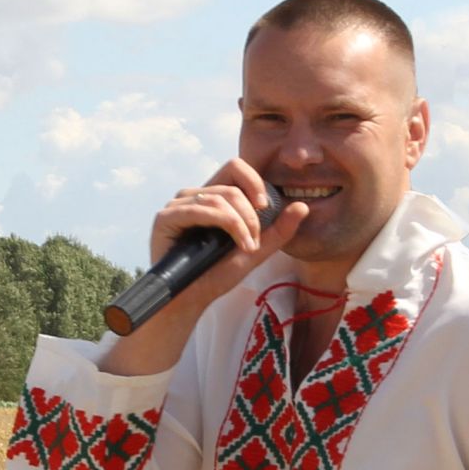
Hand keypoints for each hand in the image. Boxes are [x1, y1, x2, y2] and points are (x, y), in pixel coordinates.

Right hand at [102, 159, 306, 375]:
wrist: (192, 301)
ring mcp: (177, 205)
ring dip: (242, 223)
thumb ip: (278, 230)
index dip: (254, 181)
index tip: (265, 207)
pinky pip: (201, 209)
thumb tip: (303, 205)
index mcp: (211, 198)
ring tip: (247, 248)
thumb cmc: (217, 275)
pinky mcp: (165, 218)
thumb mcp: (255, 251)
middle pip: (232, 183)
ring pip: (219, 197)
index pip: (235, 168)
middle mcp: (193, 196)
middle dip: (252, 213)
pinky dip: (227, 225)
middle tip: (255, 240)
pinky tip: (237, 245)